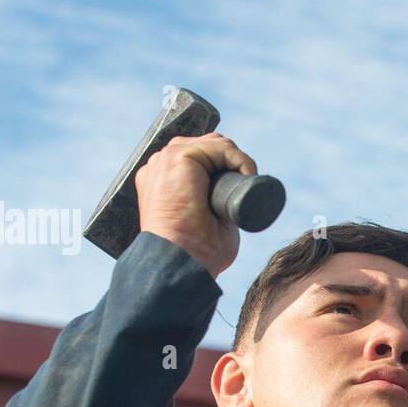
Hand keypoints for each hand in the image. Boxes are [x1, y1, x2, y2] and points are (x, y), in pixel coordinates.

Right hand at [135, 133, 258, 278]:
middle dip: (231, 162)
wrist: (179, 262)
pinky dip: (239, 159)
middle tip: (244, 189)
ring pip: (214, 144)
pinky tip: (246, 175)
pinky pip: (219, 147)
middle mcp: (161, 166)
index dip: (224, 168)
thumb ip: (215, 207)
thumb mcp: (208, 222)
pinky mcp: (177, 157)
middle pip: (207, 146)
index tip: (240, 189)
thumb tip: (236, 202)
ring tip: (245, 186)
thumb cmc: (196, 253)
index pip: (200, 158)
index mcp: (164, 180)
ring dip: (236, 161)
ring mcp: (165, 159)